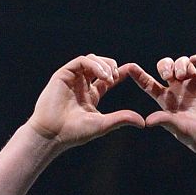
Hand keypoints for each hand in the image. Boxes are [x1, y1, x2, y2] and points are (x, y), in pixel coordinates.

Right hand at [27, 55, 144, 149]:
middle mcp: (81, 85)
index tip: (133, 68)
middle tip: (116, 76)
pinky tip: (101, 74)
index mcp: (90, 95)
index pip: (107, 78)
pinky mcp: (62, 75)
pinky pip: (81, 61)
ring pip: (91, 60)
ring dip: (103, 65)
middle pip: (100, 65)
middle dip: (111, 66)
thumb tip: (143, 122)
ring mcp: (71, 79)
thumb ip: (121, 119)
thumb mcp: (103, 124)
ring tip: (109, 77)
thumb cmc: (74, 132)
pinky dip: (93, 64)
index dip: (121, 72)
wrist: (52, 134)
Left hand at [132, 55, 195, 163]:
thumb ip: (166, 121)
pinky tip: (195, 61)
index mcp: (166, 102)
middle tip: (168, 76)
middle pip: (166, 68)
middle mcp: (180, 91)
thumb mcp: (180, 129)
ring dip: (181, 64)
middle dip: (164, 66)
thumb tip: (147, 121)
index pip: (149, 85)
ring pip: (184, 63)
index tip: (129, 66)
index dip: (138, 75)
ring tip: (184, 75)